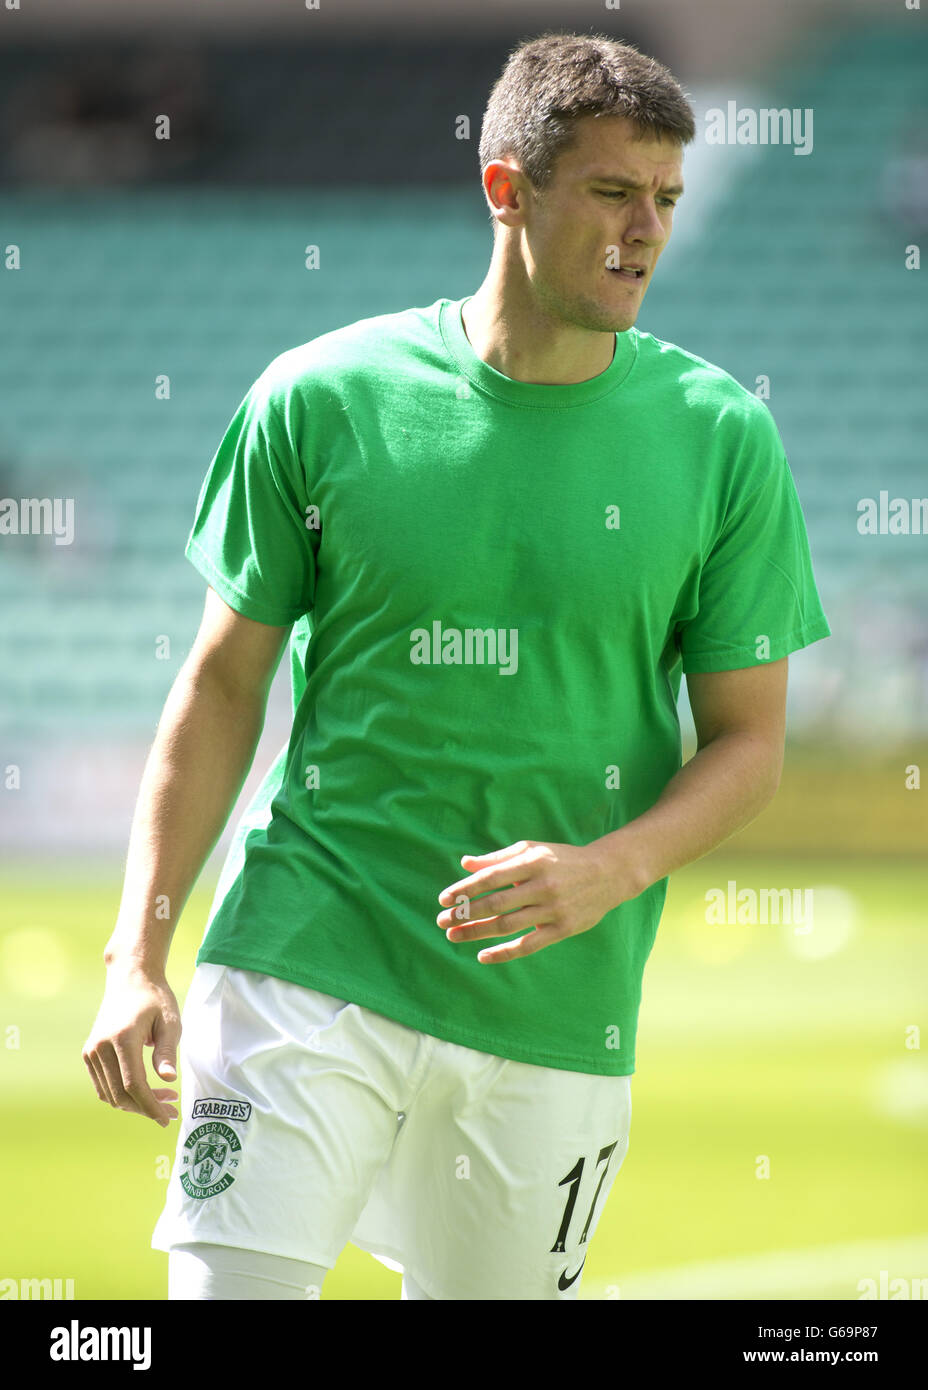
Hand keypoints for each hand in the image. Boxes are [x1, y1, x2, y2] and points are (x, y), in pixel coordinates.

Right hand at [82, 963, 181, 1126]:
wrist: (130, 979)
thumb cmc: (155, 999)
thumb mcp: (170, 1022)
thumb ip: (167, 1052)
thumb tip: (168, 1080)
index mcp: (122, 1038)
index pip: (134, 1085)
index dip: (151, 1106)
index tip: (168, 1118)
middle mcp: (101, 1047)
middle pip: (120, 1094)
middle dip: (146, 1108)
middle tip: (171, 1109)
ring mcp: (91, 1051)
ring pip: (110, 1094)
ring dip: (135, 1104)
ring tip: (163, 1098)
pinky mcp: (89, 1053)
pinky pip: (103, 1086)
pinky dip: (121, 1095)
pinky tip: (144, 1091)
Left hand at [436, 838, 630, 963]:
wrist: (608, 874)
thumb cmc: (562, 859)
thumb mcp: (532, 850)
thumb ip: (498, 858)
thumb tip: (465, 864)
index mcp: (533, 862)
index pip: (491, 877)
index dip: (465, 889)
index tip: (443, 899)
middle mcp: (542, 885)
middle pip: (496, 903)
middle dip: (465, 913)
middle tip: (442, 921)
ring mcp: (554, 909)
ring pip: (507, 925)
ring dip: (477, 932)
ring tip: (454, 936)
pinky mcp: (563, 929)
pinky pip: (528, 945)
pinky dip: (503, 953)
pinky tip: (483, 956)